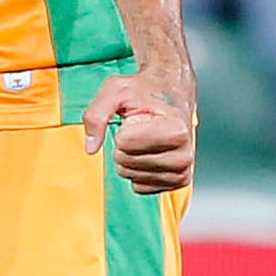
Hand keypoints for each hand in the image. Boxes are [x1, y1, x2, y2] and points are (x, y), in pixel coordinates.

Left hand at [78, 72, 195, 194]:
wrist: (172, 93)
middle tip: (141, 127)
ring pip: (129, 175)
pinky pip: (138, 186)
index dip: (122, 127)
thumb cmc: (145, 91)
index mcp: (176, 131)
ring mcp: (182, 172)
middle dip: (123, 143)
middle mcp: (184, 155)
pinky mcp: (176, 183)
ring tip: (146, 138)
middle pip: (124, 161)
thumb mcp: (116, 90)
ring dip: (129, 156)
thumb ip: (96, 115)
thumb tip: (90, 147)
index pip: (124, 142)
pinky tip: (150, 152)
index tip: (140, 115)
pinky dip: (136, 169)